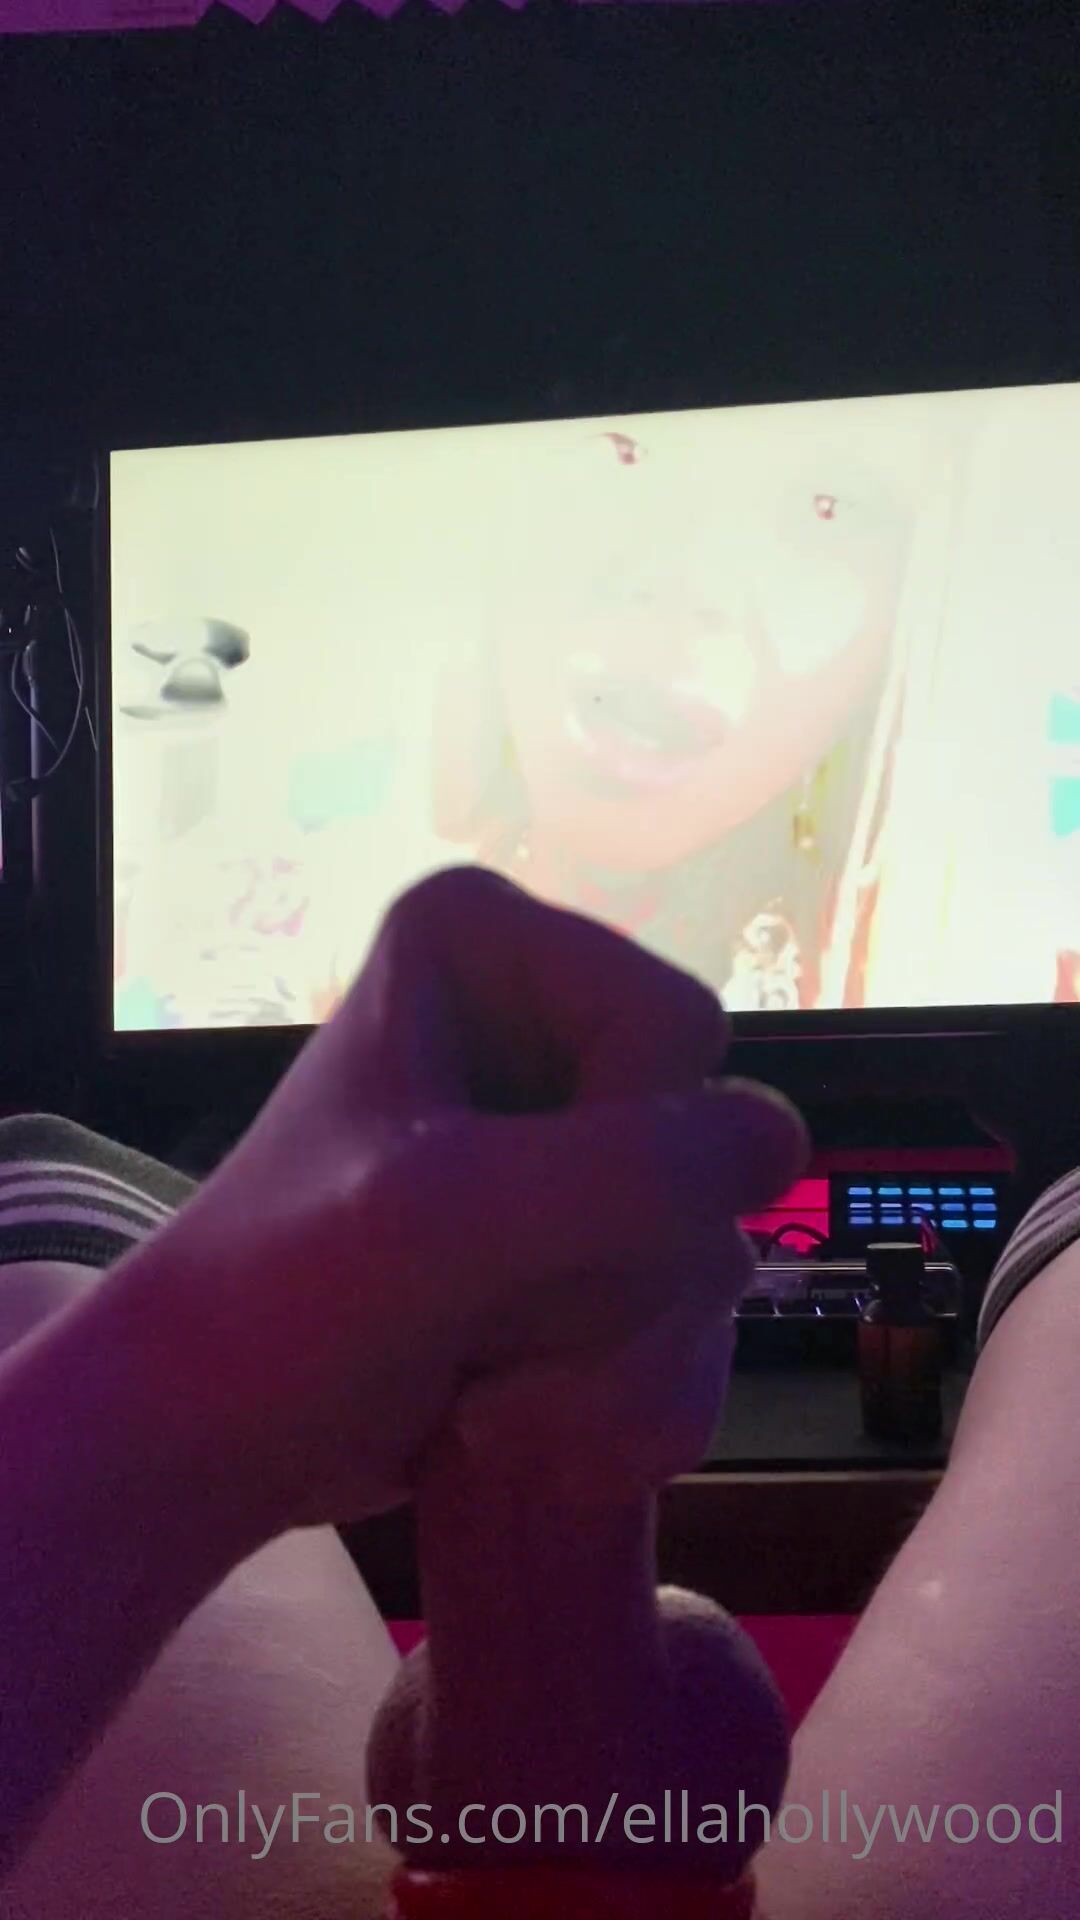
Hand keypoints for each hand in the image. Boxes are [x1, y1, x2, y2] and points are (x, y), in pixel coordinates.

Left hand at [132, 867, 805, 1531]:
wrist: (218, 1437)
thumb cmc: (290, 1297)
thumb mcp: (445, 1220)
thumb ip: (624, 1173)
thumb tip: (783, 1142)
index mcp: (492, 945)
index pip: (678, 1027)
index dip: (619, 1143)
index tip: (495, 1207)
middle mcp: (548, 1021)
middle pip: (707, 1145)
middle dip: (612, 1272)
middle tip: (489, 1316)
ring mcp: (580, 1142)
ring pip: (710, 1249)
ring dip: (616, 1351)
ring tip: (490, 1378)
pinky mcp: (591, 1246)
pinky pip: (693, 1318)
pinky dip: (625, 1393)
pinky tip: (520, 1416)